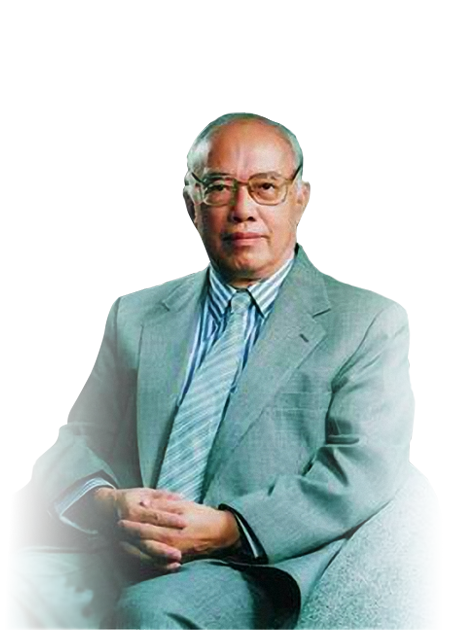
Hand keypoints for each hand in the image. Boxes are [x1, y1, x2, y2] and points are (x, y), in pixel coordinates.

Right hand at [86, 487, 188, 571]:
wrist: (103, 510)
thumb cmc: (128, 499)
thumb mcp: (144, 492)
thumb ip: (162, 496)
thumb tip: (181, 497)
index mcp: (134, 510)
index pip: (154, 516)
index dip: (169, 519)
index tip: (184, 522)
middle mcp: (128, 528)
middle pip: (148, 539)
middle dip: (165, 546)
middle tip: (181, 550)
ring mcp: (125, 540)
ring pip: (144, 553)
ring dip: (161, 559)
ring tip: (178, 560)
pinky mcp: (125, 549)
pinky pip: (140, 561)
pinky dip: (155, 565)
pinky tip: (169, 567)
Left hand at [118, 500, 241, 563]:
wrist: (220, 533)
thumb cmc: (202, 516)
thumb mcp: (183, 506)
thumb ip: (163, 506)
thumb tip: (144, 504)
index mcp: (171, 529)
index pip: (146, 527)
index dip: (132, 524)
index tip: (121, 519)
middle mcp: (170, 545)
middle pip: (144, 542)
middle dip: (129, 536)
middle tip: (118, 530)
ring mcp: (173, 554)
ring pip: (148, 555)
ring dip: (133, 549)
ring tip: (121, 543)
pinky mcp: (177, 560)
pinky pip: (157, 563)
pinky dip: (144, 559)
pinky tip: (137, 554)